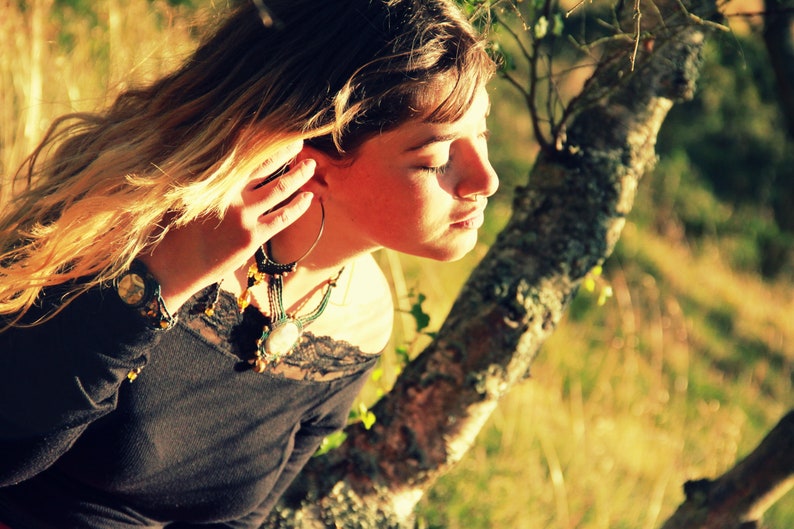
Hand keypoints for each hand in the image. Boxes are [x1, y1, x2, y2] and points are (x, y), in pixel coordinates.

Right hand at [139, 140, 314, 309]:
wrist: (171, 265)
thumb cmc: (174, 229)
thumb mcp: (185, 194)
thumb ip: (205, 178)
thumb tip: (222, 160)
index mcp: (215, 181)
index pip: (245, 154)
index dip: (264, 140)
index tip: (277, 129)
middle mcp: (231, 195)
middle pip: (267, 166)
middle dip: (286, 151)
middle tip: (299, 140)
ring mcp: (243, 217)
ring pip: (280, 189)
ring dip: (298, 175)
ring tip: (310, 164)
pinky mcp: (252, 238)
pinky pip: (282, 218)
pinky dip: (298, 207)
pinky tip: (308, 198)